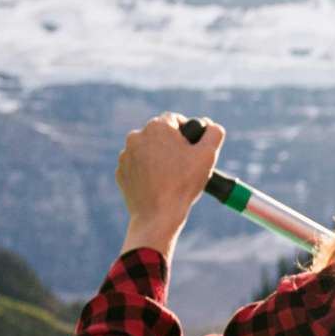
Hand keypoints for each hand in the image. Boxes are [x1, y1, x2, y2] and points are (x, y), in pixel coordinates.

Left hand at [115, 114, 222, 258]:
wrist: (158, 215)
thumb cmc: (184, 184)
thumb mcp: (208, 155)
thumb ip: (214, 133)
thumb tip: (210, 126)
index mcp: (157, 126)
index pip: (175, 120)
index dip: (187, 134)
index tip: (192, 150)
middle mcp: (136, 136)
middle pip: (160, 135)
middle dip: (171, 146)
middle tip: (183, 165)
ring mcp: (125, 155)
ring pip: (147, 150)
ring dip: (158, 158)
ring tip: (170, 177)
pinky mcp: (121, 172)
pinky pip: (137, 166)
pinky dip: (146, 172)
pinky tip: (157, 185)